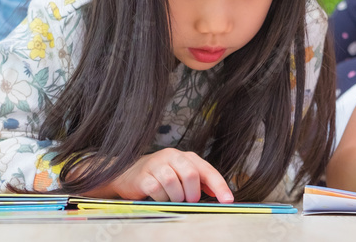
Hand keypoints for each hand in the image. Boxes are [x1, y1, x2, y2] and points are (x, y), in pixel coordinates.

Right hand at [109, 148, 233, 202]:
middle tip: (189, 200)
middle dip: (192, 193)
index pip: (207, 170)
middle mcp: (172, 156)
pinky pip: (157, 190)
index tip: (228, 200)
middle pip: (191, 174)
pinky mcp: (143, 176)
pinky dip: (161, 199)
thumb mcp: (182, 175)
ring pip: (174, 183)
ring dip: (176, 197)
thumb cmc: (160, 176)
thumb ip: (201, 181)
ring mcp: (156, 164)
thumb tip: (221, 194)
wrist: (128, 174)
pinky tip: (159, 197)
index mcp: (186, 156)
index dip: (219, 186)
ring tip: (172, 198)